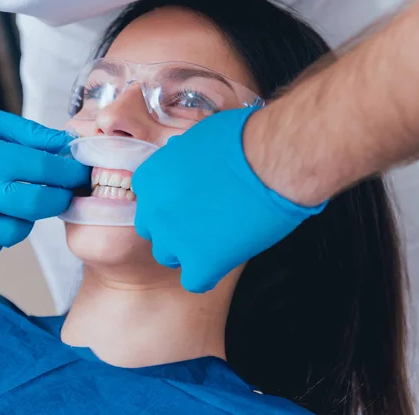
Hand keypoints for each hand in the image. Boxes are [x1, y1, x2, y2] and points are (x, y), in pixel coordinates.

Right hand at [0, 106, 88, 262]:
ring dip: (25, 219)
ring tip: (14, 203)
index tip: (79, 174)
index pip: (45, 169)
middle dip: (58, 199)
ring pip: (17, 232)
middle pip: (37, 205)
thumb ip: (29, 133)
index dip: (69, 173)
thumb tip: (67, 143)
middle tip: (61, 193)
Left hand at [132, 107, 325, 291]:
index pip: (148, 202)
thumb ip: (179, 157)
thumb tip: (182, 158)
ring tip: (218, 238)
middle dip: (174, 228)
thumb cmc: (240, 139)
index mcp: (150, 179)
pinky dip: (209, 273)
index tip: (191, 201)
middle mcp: (154, 211)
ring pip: (169, 257)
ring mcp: (174, 239)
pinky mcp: (201, 262)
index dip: (170, 203)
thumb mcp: (195, 139)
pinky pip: (195, 281)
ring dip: (189, 251)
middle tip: (205, 219)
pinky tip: (226, 258)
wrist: (270, 161)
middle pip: (154, 231)